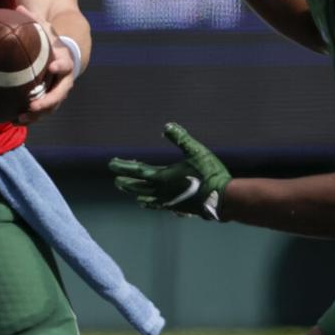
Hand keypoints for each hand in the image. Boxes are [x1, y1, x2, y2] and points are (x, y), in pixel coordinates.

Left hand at [13, 4, 74, 125]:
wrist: (62, 57)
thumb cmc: (51, 42)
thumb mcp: (45, 29)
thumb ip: (34, 20)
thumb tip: (19, 7)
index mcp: (65, 63)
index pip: (65, 65)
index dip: (60, 66)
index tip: (51, 67)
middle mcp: (64, 81)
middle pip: (59, 94)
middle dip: (47, 101)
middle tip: (33, 105)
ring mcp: (58, 92)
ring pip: (50, 107)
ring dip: (36, 115)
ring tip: (20, 119)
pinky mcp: (49, 100)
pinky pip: (41, 111)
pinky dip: (29, 117)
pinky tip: (12, 121)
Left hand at [109, 123, 232, 220]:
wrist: (224, 199)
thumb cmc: (209, 174)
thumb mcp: (196, 151)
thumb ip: (181, 138)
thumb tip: (167, 125)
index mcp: (163, 178)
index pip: (137, 172)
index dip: (123, 167)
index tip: (111, 164)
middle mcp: (162, 192)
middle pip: (139, 188)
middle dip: (126, 183)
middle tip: (117, 180)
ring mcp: (170, 202)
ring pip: (148, 199)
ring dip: (138, 194)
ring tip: (133, 194)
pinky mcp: (179, 209)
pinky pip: (160, 206)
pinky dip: (152, 204)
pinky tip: (154, 204)